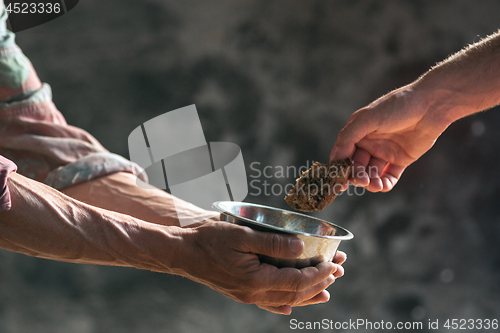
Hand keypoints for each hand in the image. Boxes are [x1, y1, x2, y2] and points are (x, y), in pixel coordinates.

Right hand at [176, 221, 344, 314]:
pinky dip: (282, 305)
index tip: (333, 265)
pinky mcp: (239, 293)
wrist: (181, 251)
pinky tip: (289, 308)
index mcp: (255, 279)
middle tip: (336, 274)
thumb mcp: (241, 235)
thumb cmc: (209, 239)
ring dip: (306, 296)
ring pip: (283, 301)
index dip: (318, 275)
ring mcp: (245, 296)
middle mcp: (252, 293)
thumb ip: (272, 242)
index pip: (296, 282)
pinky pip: (266, 304)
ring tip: (324, 292)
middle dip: (318, 285)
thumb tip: (300, 248)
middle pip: (294, 294)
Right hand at [330, 85, 450, 191]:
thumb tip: (334, 159)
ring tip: (375, 185)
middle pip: (356, 167)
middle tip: (362, 181)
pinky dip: (385, 184)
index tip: (338, 182)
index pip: (342, 155)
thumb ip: (348, 137)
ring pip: (372, 174)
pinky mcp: (401, 159)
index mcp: (357, 133)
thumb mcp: (368, 119)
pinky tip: (384, 186)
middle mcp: (369, 143)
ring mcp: (385, 152)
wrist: (431, 105)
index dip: (339, 169)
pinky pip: (389, 176)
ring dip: (371, 182)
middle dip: (357, 176)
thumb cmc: (397, 107)